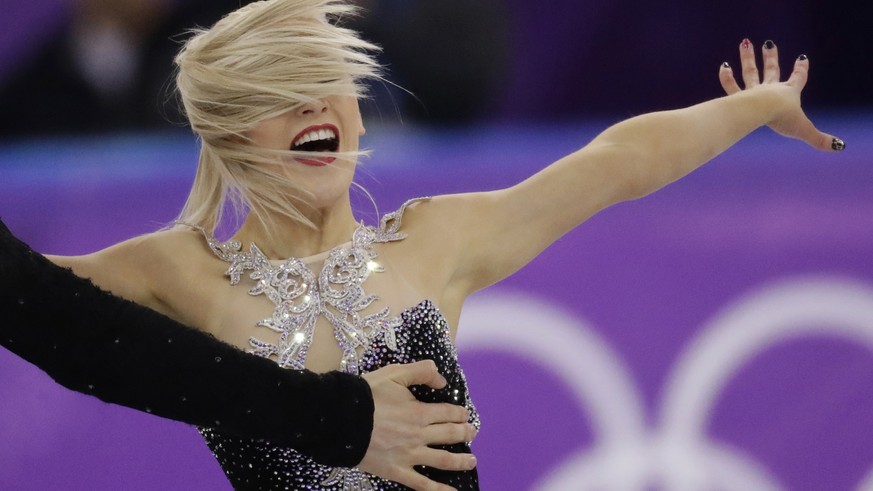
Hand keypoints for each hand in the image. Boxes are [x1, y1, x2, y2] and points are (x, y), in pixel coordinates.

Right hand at [359, 360, 476, 490]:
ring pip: (443, 460)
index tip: (464, 414)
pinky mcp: (397, 471)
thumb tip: (442, 380)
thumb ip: (421, 372)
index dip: (461, 413)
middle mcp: (419, 436)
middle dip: (465, 433)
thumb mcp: (394, 374)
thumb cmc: (367, 395)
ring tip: (471, 461)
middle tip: (472, 433)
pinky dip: (439, 490)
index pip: (450, 413)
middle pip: (451, 435)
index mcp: (420, 413)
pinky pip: (422, 484)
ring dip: (461, 460)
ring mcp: (409, 456)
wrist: (340, 419)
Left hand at [719, 39, 843, 151]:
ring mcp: (753, 91)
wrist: (761, 112)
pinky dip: (726, 76)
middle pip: (772, 70)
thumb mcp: (803, 129)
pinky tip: (723, 66)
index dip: (801, 69)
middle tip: (769, 44)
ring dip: (748, 58)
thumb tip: (837, 147)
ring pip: (750, 72)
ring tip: (745, 43)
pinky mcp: (738, 97)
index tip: (802, 57)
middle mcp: (771, 89)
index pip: (797, 79)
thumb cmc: (782, 118)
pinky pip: (731, 85)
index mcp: (788, 93)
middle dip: (771, 57)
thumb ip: (818, 138)